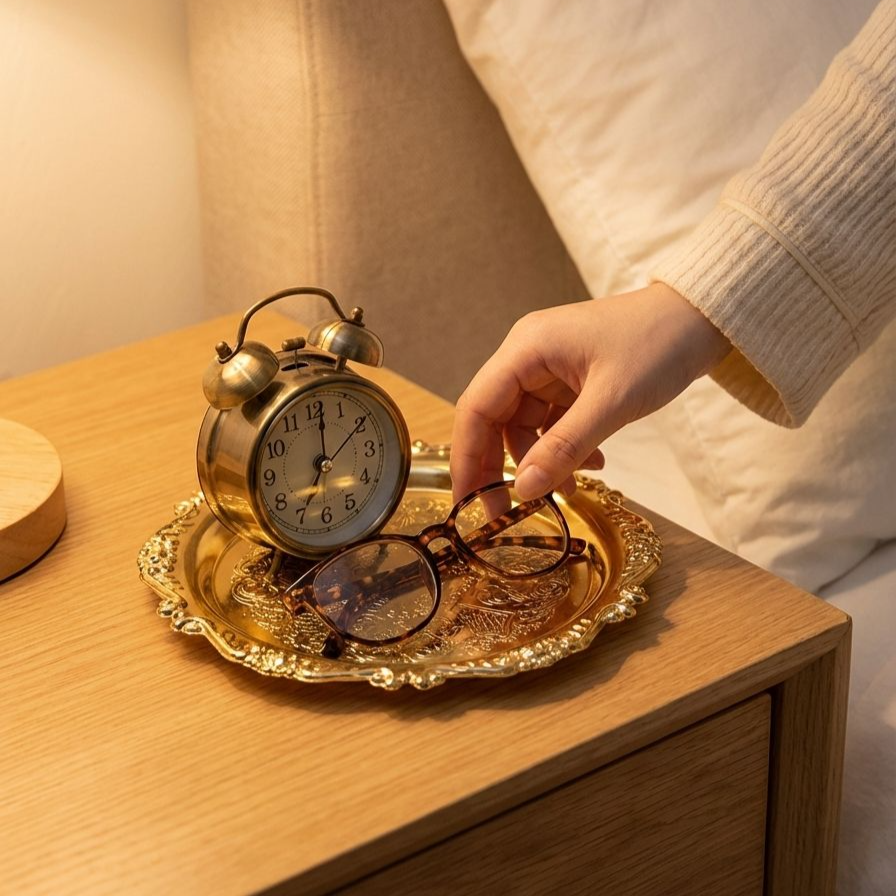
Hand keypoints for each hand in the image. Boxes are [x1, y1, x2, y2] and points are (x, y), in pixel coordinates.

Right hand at [450, 283, 730, 501]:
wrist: (702, 319)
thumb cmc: (658, 346)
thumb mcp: (611, 402)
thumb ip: (564, 447)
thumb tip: (524, 491)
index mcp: (526, 349)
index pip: (476, 407)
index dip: (467, 458)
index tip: (468, 504)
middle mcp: (527, 356)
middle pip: (494, 420)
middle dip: (500, 468)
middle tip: (506, 514)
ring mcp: (547, 368)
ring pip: (524, 427)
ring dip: (542, 461)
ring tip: (570, 489)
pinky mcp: (569, 380)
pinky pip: (551, 423)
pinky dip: (565, 448)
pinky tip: (593, 463)